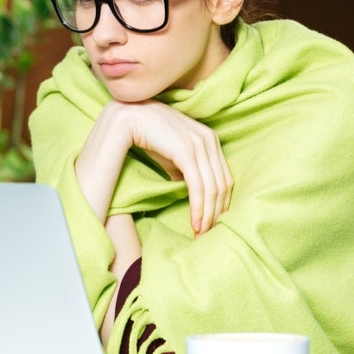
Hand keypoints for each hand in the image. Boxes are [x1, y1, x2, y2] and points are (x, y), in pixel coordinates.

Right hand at [112, 101, 232, 234]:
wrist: (129, 117)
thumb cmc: (150, 136)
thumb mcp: (174, 155)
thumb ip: (186, 171)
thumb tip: (192, 192)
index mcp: (212, 140)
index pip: (225, 178)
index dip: (221, 204)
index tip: (213, 223)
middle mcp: (210, 141)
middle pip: (222, 186)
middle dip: (217, 214)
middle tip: (209, 235)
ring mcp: (199, 145)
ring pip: (212, 189)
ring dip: (208, 215)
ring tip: (201, 233)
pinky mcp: (186, 151)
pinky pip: (198, 186)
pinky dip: (198, 208)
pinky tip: (194, 223)